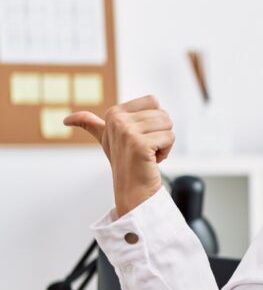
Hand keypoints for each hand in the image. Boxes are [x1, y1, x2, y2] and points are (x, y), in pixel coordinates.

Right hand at [65, 95, 173, 217]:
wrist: (132, 189)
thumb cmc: (124, 161)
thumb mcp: (105, 139)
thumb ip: (90, 124)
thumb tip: (66, 120)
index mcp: (114, 113)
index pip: (153, 101)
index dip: (155, 120)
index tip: (141, 136)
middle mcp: (118, 120)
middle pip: (163, 113)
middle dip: (162, 132)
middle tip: (146, 147)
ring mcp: (127, 132)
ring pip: (168, 124)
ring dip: (164, 142)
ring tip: (149, 153)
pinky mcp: (140, 144)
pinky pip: (169, 138)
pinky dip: (166, 151)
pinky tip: (152, 160)